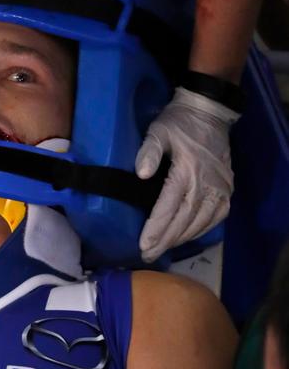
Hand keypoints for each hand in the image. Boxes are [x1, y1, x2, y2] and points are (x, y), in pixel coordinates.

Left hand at [135, 87, 238, 262]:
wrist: (210, 112)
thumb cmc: (179, 122)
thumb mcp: (158, 131)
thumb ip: (149, 151)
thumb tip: (141, 173)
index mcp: (187, 170)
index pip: (169, 206)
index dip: (156, 228)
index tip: (144, 245)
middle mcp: (206, 183)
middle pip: (184, 219)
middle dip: (165, 240)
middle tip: (148, 255)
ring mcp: (220, 187)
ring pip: (201, 221)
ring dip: (181, 238)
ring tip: (163, 249)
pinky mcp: (228, 189)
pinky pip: (216, 217)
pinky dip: (201, 230)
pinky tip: (187, 237)